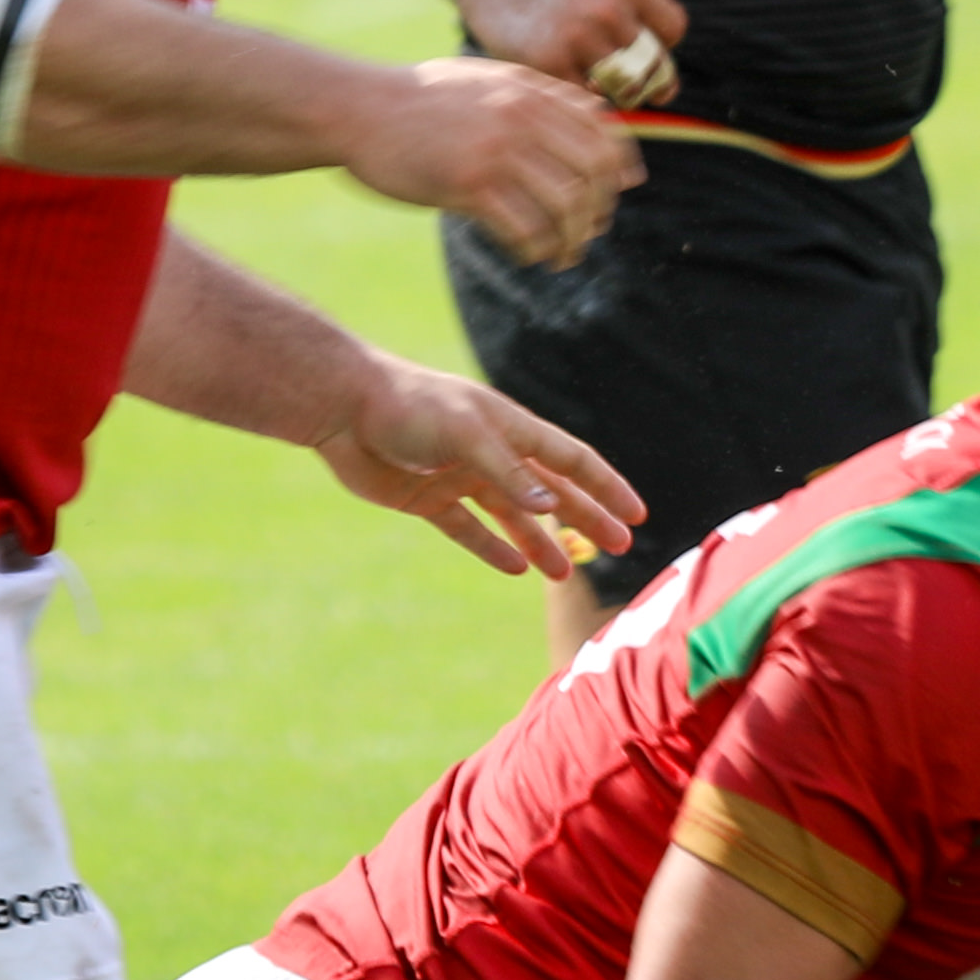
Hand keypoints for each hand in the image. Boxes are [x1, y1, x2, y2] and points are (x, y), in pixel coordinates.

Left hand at [318, 357, 644, 578]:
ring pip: (513, 516)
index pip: (572, 461)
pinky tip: (514, 568)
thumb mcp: (466, 434)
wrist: (343, 409)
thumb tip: (551, 507)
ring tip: (567, 571)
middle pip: (551, 493)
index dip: (606, 487)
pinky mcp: (428, 499)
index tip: (636, 514)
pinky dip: (492, 547)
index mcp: (511, 429)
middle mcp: (492, 454)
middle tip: (619, 547)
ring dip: (542, 542)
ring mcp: (461, 478)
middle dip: (587, 518)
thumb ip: (508, 471)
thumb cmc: (408, 407)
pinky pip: (469, 529)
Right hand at [344, 56, 637, 265]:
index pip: (603, 132)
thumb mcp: (488, 78)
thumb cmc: (422, 98)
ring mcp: (496, 151)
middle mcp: (522, 117)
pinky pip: (523, 227)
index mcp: (531, 91)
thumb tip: (596, 115)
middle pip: (594, 172)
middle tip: (588, 230)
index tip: (615, 193)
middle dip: (599, 208)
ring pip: (565, 205)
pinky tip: (530, 255)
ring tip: (563, 254)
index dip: (618, 168)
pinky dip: (536, 249)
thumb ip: (540, 94)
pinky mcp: (466, 184)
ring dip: (571, 238)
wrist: (358, 108)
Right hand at [457, 0, 687, 108]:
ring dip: (616, 92)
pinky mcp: (549, 61)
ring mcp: (579, 37)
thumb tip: (664, 74)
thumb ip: (634, 9)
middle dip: (648, 78)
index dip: (662, 43)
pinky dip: (581, 94)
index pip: (673, 29)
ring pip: (623, 86)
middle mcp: (609, 9)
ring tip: (601, 84)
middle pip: (654, 63)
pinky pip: (584, 95)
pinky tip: (569, 80)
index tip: (645, 49)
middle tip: (635, 85)